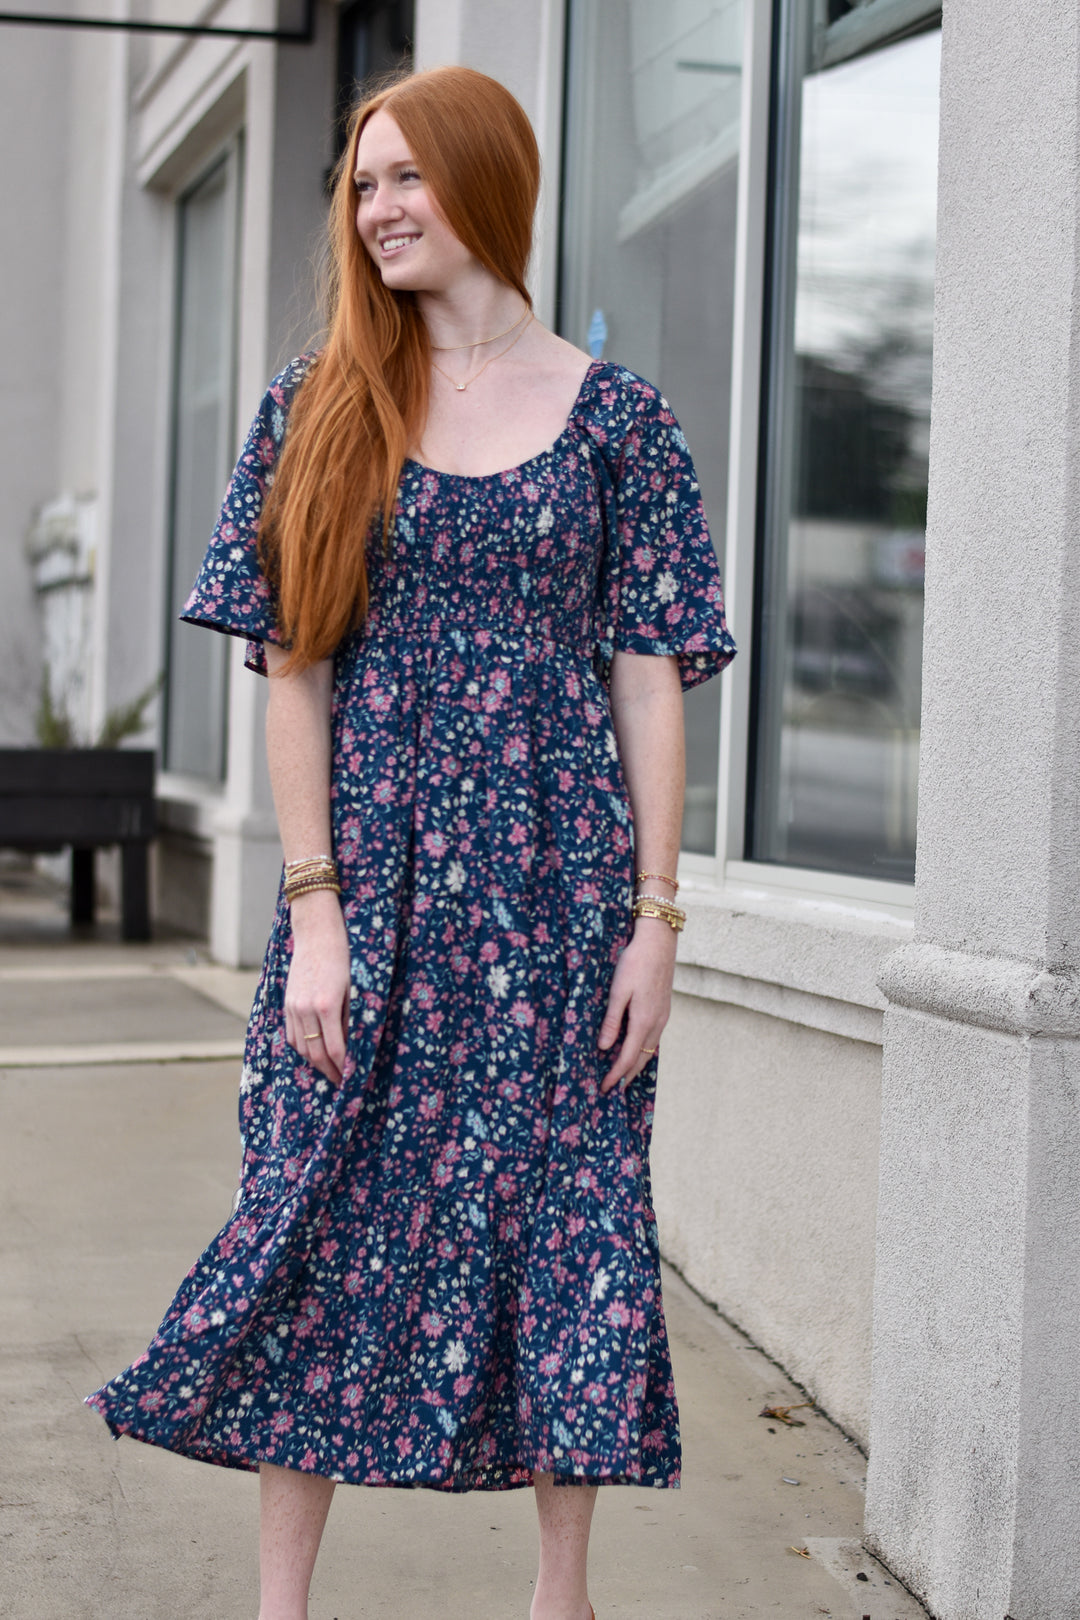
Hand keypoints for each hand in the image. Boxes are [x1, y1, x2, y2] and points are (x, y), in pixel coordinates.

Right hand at [284, 890, 350, 1086]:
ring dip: (315, 1062)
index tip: (352, 1078)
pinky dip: (302, 1048)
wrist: (316, 933)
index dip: (343, 1067)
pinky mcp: (287, 1002)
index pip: (334, 1049)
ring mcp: (293, 1006)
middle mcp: (306, 1009)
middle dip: (329, 1071)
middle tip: (342, 1082)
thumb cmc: (343, 957)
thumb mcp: (355, 986)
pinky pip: (291, 1034)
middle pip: (315, 1053)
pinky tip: (313, 1052)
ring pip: (301, 1047)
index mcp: (327, 1005)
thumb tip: (354, 1045)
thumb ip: (352, 1017)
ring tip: (329, 1069)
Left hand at [597, 918, 677, 1093]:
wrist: (659, 943)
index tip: (603, 1088)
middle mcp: (656, 1024)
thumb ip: (612, 1021)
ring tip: (622, 1075)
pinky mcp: (664, 1010)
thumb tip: (603, 1048)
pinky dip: (643, 1051)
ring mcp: (662, 1018)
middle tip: (612, 1089)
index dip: (615, 1076)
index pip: (627, 1059)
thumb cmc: (635, 963)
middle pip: (641, 1060)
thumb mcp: (618, 991)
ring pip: (649, 1050)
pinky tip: (635, 1049)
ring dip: (636, 1065)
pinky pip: (653, 1039)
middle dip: (626, 1076)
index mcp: (643, 1022)